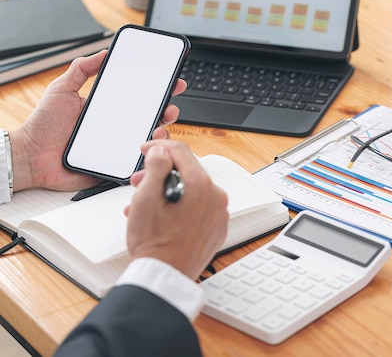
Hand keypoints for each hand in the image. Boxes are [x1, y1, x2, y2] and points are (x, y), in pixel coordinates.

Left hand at [10, 52, 185, 191]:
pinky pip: (135, 161)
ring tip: (161, 125)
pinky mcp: (113, 165)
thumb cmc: (44, 124)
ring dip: (162, 131)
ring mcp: (116, 145)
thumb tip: (103, 52)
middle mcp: (116, 125)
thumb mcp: (61, 88)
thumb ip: (82, 69)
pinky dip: (147, 155)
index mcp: (108, 107)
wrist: (30, 156)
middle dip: (168, 109)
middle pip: (151, 117)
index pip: (139, 96)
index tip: (173, 80)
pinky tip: (149, 145)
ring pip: (148, 139)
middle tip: (171, 104)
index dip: (158, 88)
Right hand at [124, 140, 228, 279]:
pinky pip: (197, 207)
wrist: (164, 279)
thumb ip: (156, 166)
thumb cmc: (155, 245)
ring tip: (144, 202)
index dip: (159, 147)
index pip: (180, 151)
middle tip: (139, 180)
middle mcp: (216, 198)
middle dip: (160, 171)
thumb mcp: (146, 197)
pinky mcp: (215, 229)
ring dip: (167, 190)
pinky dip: (179, 205)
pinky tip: (159, 215)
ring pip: (191, 189)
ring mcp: (218, 215)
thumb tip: (161, 152)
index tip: (146, 150)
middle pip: (187, 170)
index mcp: (201, 185)